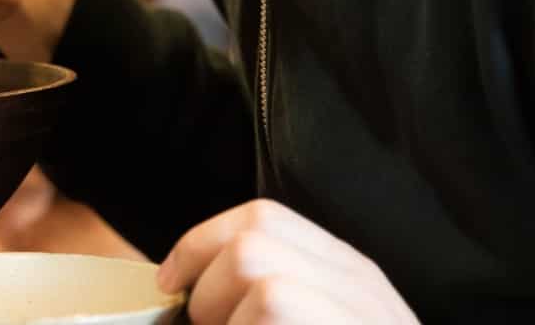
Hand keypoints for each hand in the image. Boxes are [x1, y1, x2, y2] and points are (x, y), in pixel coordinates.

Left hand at [158, 200, 417, 323]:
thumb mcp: (320, 322)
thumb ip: (273, 303)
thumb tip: (184, 290)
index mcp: (351, 277)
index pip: (265, 219)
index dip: (201, 244)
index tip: (170, 284)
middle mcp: (364, 292)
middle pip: (255, 243)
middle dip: (208, 290)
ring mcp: (362, 318)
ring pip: (265, 285)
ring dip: (226, 321)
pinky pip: (276, 315)